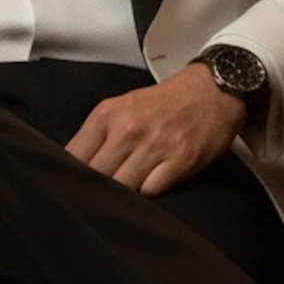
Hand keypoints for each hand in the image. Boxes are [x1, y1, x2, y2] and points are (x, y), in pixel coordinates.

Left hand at [64, 65, 244, 194]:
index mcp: (108, 114)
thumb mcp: (123, 107)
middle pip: (95, 176)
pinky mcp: (180, 160)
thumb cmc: (166, 103)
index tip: (74, 185)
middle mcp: (129, 128)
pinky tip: (153, 181)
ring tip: (131, 184)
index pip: (74, 156)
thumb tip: (73, 167)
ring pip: (122, 187)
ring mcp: (155, 145)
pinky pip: (151, 191)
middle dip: (96, 187)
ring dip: (124, 191)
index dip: (71, 176)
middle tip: (101, 192)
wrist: (211, 91)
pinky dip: (149, 191)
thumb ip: (98, 136)